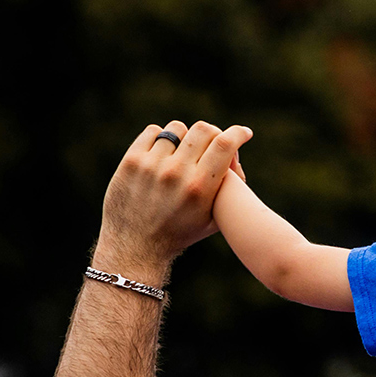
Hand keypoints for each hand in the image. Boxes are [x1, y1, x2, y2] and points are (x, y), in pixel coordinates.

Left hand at [93, 120, 253, 284]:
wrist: (137, 247)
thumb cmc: (181, 233)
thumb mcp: (214, 219)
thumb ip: (231, 189)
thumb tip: (235, 155)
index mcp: (200, 188)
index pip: (225, 144)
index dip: (239, 133)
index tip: (244, 133)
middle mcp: (176, 173)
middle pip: (204, 130)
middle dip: (214, 134)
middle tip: (212, 143)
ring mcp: (151, 165)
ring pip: (178, 129)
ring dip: (186, 138)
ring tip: (184, 152)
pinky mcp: (131, 161)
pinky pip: (153, 132)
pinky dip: (162, 139)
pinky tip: (164, 152)